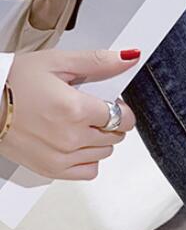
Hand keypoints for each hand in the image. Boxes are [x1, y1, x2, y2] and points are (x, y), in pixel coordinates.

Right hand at [0, 49, 140, 179]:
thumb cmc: (12, 81)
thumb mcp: (56, 62)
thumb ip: (97, 62)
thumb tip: (128, 58)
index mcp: (75, 109)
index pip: (123, 118)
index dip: (121, 109)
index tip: (111, 103)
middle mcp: (71, 137)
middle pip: (115, 136)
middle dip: (109, 122)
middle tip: (88, 110)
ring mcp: (63, 156)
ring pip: (105, 153)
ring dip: (98, 139)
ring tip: (76, 124)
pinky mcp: (53, 169)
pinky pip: (90, 171)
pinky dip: (87, 159)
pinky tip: (74, 143)